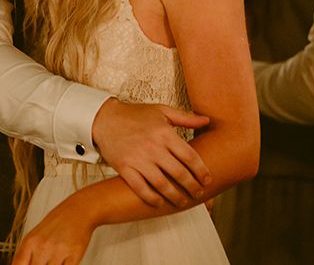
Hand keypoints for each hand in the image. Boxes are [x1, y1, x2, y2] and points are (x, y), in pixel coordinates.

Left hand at [12, 199, 93, 264]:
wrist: (80, 209)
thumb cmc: (59, 220)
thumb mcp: (37, 234)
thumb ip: (28, 253)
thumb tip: (25, 264)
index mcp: (30, 241)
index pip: (18, 264)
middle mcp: (42, 246)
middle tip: (44, 260)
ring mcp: (58, 252)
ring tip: (55, 258)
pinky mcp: (74, 256)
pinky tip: (64, 260)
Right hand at [91, 99, 210, 206]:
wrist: (106, 119)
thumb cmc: (135, 115)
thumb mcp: (162, 111)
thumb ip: (185, 117)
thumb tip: (207, 120)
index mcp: (164, 133)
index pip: (189, 156)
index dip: (201, 170)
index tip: (208, 180)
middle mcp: (153, 147)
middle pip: (178, 173)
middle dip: (192, 186)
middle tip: (199, 194)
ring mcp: (138, 159)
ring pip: (162, 184)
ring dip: (175, 196)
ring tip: (183, 202)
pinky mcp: (124, 168)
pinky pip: (141, 188)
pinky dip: (152, 198)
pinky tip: (160, 203)